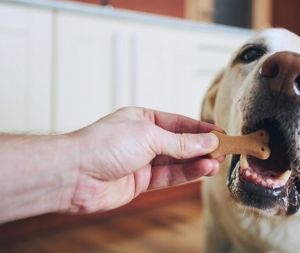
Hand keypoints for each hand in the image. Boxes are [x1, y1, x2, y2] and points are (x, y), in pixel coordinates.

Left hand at [66, 107, 223, 213]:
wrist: (74, 174)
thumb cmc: (103, 145)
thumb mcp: (149, 136)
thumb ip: (181, 142)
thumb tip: (207, 141)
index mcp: (144, 119)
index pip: (180, 123)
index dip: (202, 129)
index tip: (221, 134)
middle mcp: (144, 139)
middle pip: (180, 142)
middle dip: (202, 147)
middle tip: (224, 150)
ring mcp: (143, 161)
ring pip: (177, 161)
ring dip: (198, 162)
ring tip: (217, 162)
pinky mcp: (141, 181)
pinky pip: (169, 176)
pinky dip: (187, 174)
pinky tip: (202, 170)